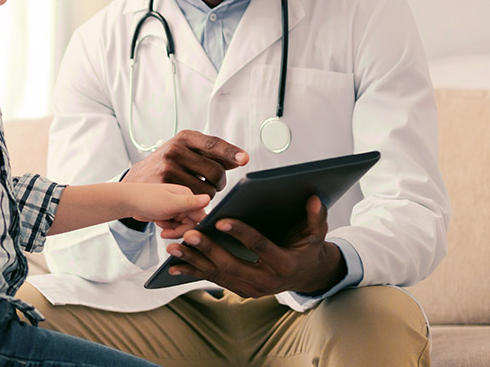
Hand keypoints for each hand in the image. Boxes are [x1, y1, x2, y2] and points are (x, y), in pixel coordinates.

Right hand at [123, 130, 247, 197]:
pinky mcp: (165, 186)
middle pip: (216, 171)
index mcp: (184, 138)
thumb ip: (211, 154)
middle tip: (214, 184)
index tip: (244, 159)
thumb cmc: (167, 164)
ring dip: (210, 194)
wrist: (137, 179)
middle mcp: (175, 150)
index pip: (213, 144)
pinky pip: (194, 200)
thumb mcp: (186, 150)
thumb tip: (239, 159)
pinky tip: (191, 198)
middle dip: (220, 182)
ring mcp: (168, 168)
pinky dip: (198, 203)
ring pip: (207, 189)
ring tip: (199, 190)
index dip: (231, 153)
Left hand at [127, 183, 209, 231]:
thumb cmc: (146, 199)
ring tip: (161, 224)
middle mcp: (183, 201)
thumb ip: (190, 203)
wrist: (128, 202)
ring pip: (183, 226)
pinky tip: (159, 223)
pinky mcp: (169, 214)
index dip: (192, 227)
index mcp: (187, 195)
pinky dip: (168, 228)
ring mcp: (176, 208)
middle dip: (179, 230)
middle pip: (191, 223)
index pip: (200, 216)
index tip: (181, 231)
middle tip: (167, 231)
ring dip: (172, 229)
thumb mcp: (170, 203)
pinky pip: (175, 226)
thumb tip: (209, 198)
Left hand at [164, 196, 345, 296]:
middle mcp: (266, 282)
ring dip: (194, 262)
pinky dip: (194, 272)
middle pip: (232, 265)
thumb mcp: (316, 234)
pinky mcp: (240, 291)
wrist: (308, 277)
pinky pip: (214, 281)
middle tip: (189, 234)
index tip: (220, 220)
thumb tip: (315, 199)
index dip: (241, 233)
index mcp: (284, 265)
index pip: (259, 247)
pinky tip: (174, 266)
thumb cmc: (309, 249)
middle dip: (209, 250)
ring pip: (219, 275)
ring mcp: (252, 290)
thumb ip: (316, 217)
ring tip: (173, 249)